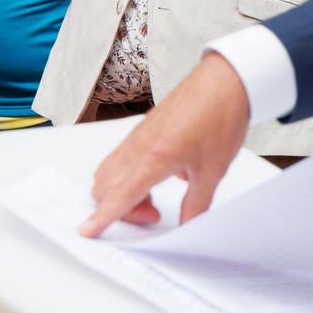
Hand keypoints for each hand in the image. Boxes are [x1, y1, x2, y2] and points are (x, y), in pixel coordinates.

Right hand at [81, 52, 251, 236]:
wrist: (225, 81)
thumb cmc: (220, 117)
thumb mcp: (213, 171)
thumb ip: (196, 205)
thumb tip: (187, 225)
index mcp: (155, 157)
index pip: (120, 195)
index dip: (102, 217)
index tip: (87, 231)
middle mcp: (138, 145)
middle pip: (104, 187)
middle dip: (118, 210)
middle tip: (152, 215)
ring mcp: (137, 136)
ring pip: (107, 172)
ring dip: (118, 193)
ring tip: (152, 199)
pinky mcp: (141, 130)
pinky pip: (117, 158)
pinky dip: (123, 177)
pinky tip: (151, 178)